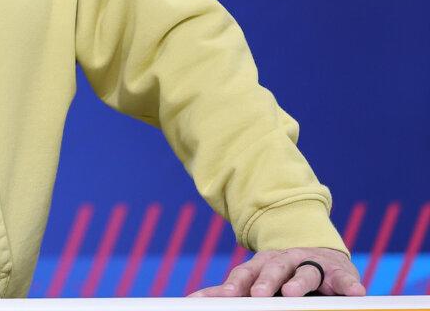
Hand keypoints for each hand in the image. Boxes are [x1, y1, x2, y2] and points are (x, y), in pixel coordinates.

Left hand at [189, 247, 364, 296]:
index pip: (246, 272)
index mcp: (262, 264)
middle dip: (266, 281)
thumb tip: (192, 299)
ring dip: (299, 282)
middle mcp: (285, 261)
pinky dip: (349, 285)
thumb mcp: (255, 278)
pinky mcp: (338, 271)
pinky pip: (344, 278)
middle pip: (273, 268)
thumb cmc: (280, 273)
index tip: (228, 295)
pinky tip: (356, 293)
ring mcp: (312, 264)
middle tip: (259, 295)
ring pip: (305, 271)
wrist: (315, 249)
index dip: (237, 283)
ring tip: (293, 293)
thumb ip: (230, 290)